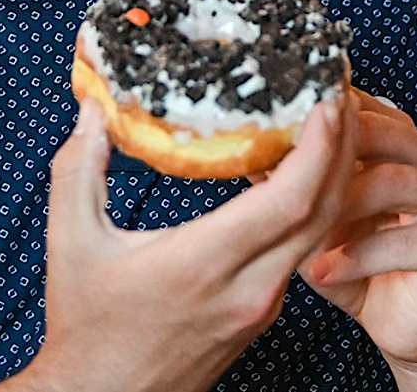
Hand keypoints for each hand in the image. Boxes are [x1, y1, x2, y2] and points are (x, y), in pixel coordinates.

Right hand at [13, 84, 359, 391]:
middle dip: (345, 146)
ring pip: (321, 231)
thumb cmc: (86, 327)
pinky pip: (305, 249)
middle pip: (323, 210)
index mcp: (202, 264)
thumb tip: (92, 110)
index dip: (319, 146)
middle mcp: (246, 288)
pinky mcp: (264, 313)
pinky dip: (316, 205)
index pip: (288, 200)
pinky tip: (306, 172)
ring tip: (333, 120)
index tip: (327, 98)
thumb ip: (79, 169)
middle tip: (342, 90)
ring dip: (336, 175)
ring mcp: (261, 305)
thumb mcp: (72, 242)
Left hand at [288, 91, 416, 368]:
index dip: (311, 119)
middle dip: (323, 155)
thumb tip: (246, 154)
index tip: (267, 133)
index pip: (359, 107)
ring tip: (295, 229)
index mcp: (402, 139)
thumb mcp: (316, 218)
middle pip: (377, 134)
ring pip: (393, 182)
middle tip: (276, 176)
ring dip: (338, 207)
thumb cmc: (356, 261)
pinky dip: (360, 256)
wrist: (402, 323)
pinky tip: (322, 270)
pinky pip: (409, 241)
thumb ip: (294, 184)